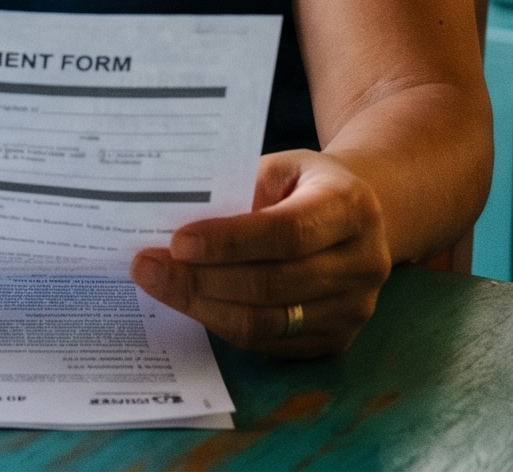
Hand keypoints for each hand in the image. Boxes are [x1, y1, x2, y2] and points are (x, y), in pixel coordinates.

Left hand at [130, 150, 391, 358]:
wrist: (358, 217)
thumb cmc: (304, 185)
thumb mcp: (279, 168)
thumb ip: (237, 192)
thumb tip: (172, 229)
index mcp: (351, 206)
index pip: (287, 233)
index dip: (229, 242)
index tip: (177, 242)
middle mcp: (364, 262)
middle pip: (273, 285)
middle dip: (202, 279)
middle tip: (149, 267)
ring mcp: (355, 307)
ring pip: (266, 323)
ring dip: (204, 306)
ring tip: (160, 285)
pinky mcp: (339, 339)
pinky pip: (269, 344)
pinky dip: (223, 324)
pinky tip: (194, 302)